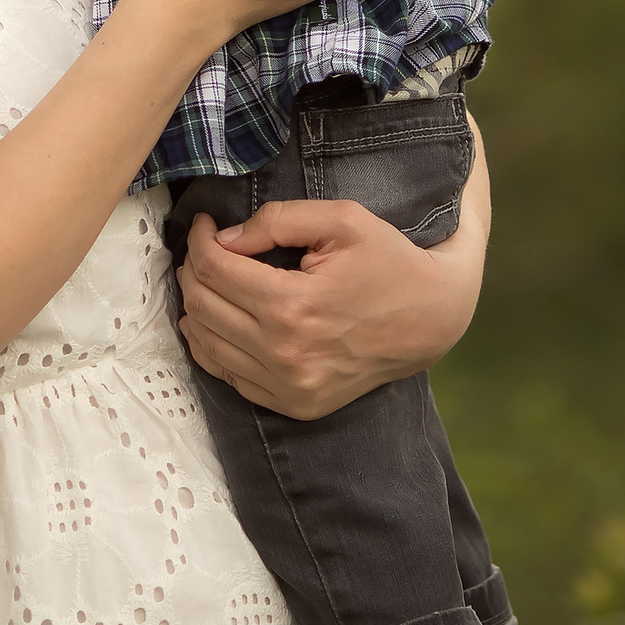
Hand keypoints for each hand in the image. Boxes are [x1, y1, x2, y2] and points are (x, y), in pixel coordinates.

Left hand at [177, 161, 489, 417]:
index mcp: (293, 306)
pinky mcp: (294, 405)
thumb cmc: (387, 260)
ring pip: (206, 344)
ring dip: (197, 306)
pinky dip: (214, 344)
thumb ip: (277, 220)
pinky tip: (223, 317)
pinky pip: (228, 376)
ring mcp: (288, 387)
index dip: (200, 240)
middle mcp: (284, 354)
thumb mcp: (341, 220)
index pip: (214, 269)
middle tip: (206, 247)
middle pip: (202, 306)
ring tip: (211, 278)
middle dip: (193, 269)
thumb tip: (224, 239)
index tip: (206, 224)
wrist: (431, 319)